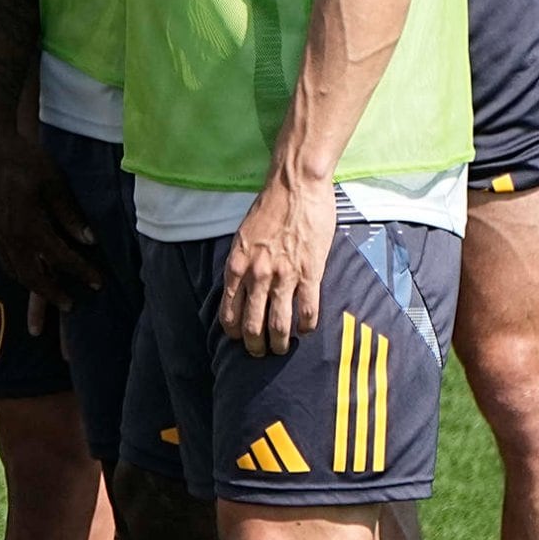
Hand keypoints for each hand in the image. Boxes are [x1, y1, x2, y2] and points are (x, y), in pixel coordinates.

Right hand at [0, 90, 99, 303]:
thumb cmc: (22, 159)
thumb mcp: (53, 183)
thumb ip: (69, 214)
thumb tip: (88, 240)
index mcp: (29, 225)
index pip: (60, 257)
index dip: (81, 272)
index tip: (97, 282)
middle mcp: (10, 236)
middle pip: (32, 276)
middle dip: (52, 294)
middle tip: (70, 305)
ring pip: (14, 271)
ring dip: (33, 287)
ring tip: (49, 295)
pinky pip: (4, 259)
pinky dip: (18, 272)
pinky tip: (27, 271)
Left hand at [217, 173, 335, 358]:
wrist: (295, 186)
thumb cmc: (269, 208)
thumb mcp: (243, 237)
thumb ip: (242, 263)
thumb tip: (241, 286)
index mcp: (236, 266)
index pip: (229, 311)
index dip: (233, 331)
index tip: (238, 339)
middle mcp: (256, 275)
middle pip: (252, 324)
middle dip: (254, 345)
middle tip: (260, 353)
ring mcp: (283, 276)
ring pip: (278, 324)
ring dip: (279, 343)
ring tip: (281, 349)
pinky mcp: (310, 273)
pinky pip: (307, 310)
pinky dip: (307, 325)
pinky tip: (307, 330)